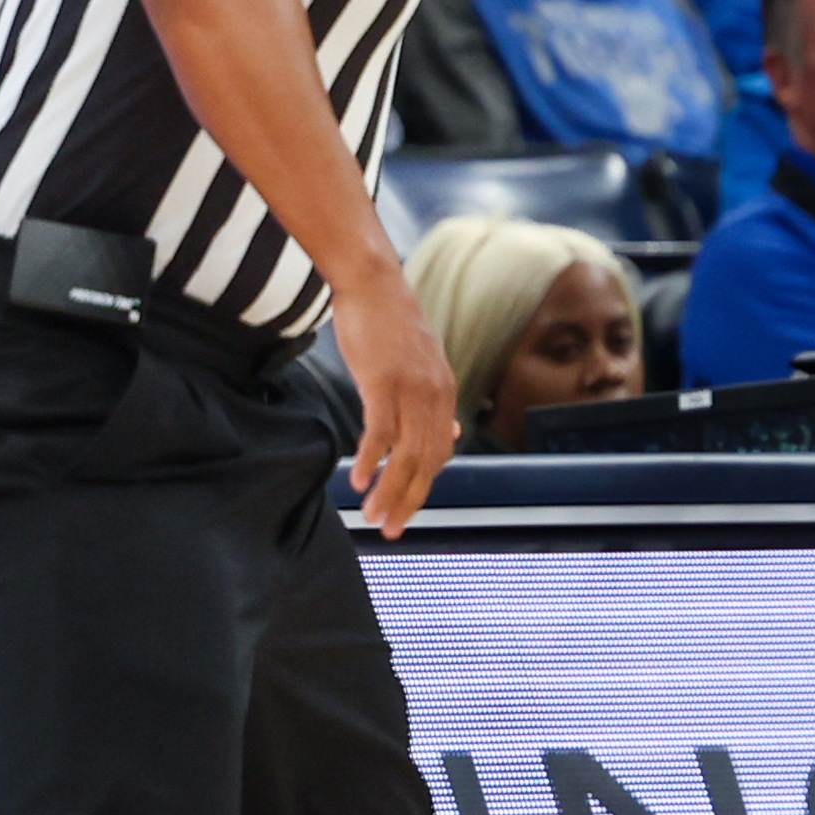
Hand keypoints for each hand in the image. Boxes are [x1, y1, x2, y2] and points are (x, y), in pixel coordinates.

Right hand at [334, 268, 460, 534]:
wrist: (375, 284)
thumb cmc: (392, 326)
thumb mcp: (423, 366)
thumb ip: (435, 403)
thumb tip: (453, 437)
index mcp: (444, 393)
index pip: (441, 452)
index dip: (424, 485)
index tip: (405, 511)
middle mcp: (436, 394)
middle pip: (427, 460)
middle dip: (409, 500)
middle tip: (390, 530)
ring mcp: (412, 387)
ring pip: (406, 452)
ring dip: (390, 490)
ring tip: (372, 518)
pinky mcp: (384, 380)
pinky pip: (381, 430)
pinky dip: (373, 459)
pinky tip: (361, 481)